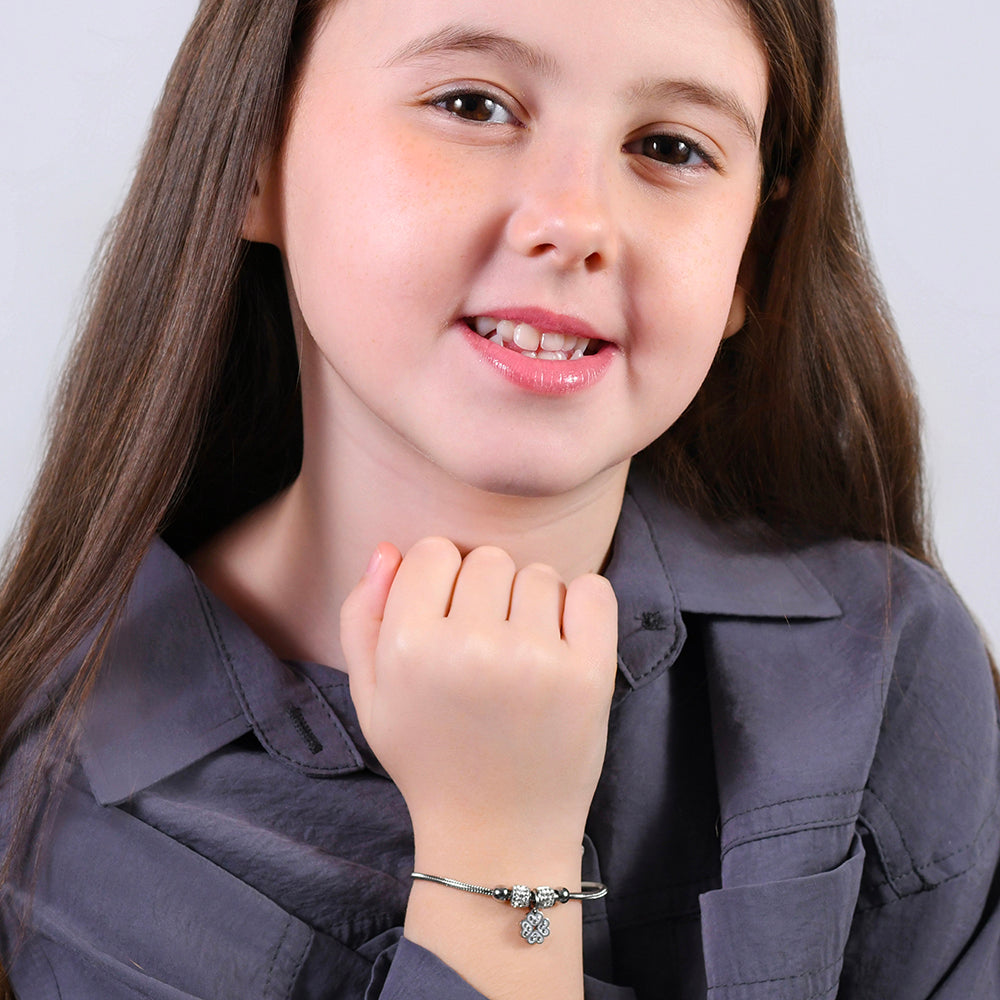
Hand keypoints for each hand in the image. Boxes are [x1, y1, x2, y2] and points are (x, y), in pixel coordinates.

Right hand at [340, 537, 617, 873]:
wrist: (498, 835)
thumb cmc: (430, 759)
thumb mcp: (372, 696)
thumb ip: (363, 616)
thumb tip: (389, 549)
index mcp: (410, 648)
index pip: (431, 551)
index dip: (437, 582)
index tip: (445, 621)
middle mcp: (472, 647)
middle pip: (486, 558)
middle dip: (484, 591)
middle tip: (484, 645)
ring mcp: (536, 660)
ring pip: (537, 573)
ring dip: (530, 603)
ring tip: (520, 656)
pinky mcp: (589, 674)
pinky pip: (593, 591)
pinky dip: (581, 606)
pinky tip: (561, 644)